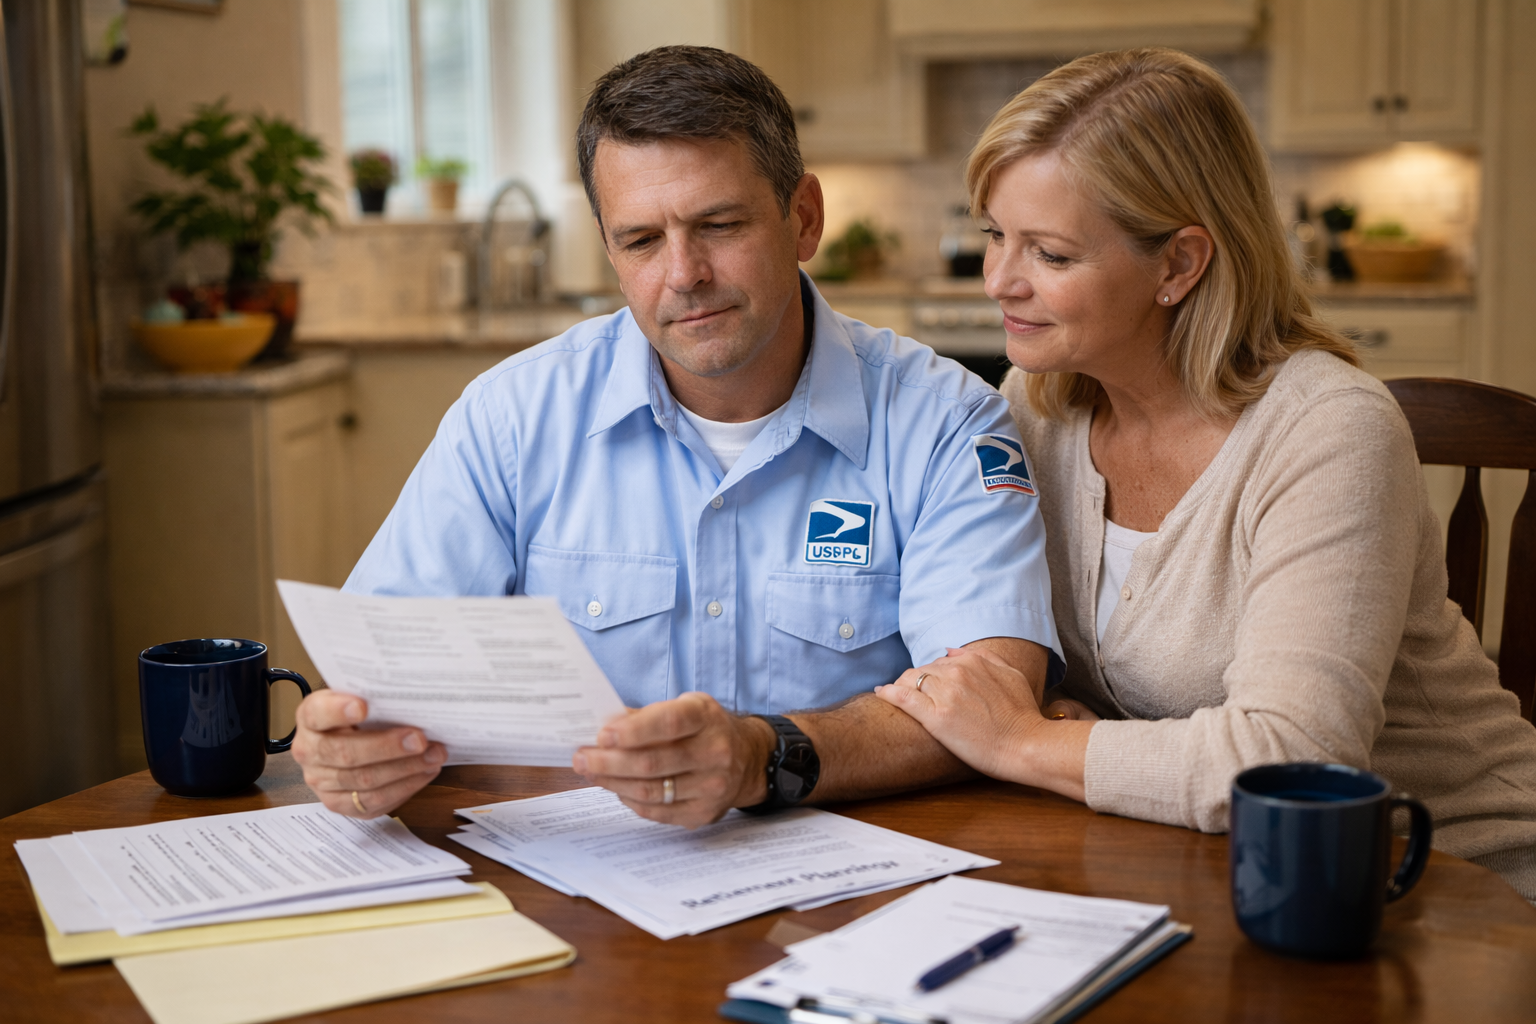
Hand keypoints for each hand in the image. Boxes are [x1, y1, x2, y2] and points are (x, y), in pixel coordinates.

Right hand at [291, 690, 447, 817]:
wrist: (345, 740)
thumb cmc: (361, 715)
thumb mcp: (361, 696)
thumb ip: (375, 696)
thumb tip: (410, 693)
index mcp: (310, 717)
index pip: (317, 713)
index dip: (338, 711)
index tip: (363, 706)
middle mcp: (308, 751)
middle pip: (345, 753)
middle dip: (387, 747)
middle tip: (420, 739)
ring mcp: (321, 781)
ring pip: (364, 781)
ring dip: (405, 769)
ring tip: (434, 756)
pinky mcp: (339, 803)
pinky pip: (373, 801)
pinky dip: (405, 787)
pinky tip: (425, 772)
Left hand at [572, 692, 774, 826]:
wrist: (748, 758)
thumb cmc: (705, 728)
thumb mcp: (685, 706)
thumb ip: (646, 716)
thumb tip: (603, 727)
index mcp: (706, 718)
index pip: (668, 724)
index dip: (633, 730)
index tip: (602, 735)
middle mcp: (715, 752)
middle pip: (652, 763)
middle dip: (609, 762)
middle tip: (580, 759)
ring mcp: (712, 787)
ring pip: (650, 791)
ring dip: (613, 783)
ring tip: (590, 773)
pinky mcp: (703, 813)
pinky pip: (657, 812)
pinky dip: (630, 800)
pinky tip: (616, 788)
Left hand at [874, 646, 1094, 784]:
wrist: (1026, 745)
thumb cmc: (1023, 714)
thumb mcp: (1011, 675)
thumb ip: (985, 657)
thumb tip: (951, 649)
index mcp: (973, 661)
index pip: (939, 661)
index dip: (932, 675)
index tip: (929, 687)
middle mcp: (957, 673)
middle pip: (923, 669)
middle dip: (916, 681)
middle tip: (913, 695)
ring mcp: (945, 694)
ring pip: (910, 680)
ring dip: (902, 686)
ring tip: (895, 695)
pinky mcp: (935, 717)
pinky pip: (903, 697)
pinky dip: (888, 693)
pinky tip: (881, 694)